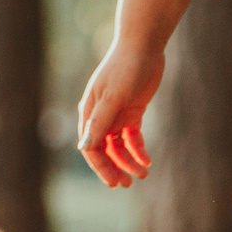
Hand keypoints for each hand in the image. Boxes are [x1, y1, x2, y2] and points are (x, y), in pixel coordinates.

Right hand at [76, 41, 165, 187]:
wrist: (143, 46)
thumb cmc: (124, 69)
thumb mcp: (112, 98)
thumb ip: (99, 123)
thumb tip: (84, 148)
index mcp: (90, 114)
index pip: (91, 148)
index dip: (101, 167)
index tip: (113, 183)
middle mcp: (101, 117)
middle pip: (105, 150)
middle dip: (115, 168)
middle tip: (127, 185)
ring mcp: (117, 115)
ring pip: (120, 146)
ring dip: (129, 161)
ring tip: (143, 174)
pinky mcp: (133, 112)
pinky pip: (133, 137)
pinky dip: (139, 149)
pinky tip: (147, 159)